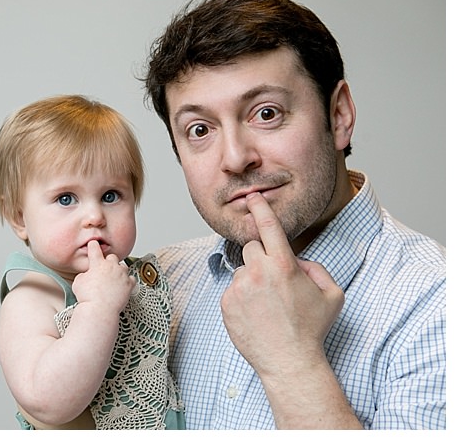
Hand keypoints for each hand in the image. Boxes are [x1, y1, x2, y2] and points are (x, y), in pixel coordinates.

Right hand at [71, 240, 134, 314]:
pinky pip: (131, 279)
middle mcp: (111, 266)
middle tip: (105, 270)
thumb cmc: (87, 297)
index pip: (95, 249)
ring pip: (123, 266)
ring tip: (114, 278)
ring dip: (119, 270)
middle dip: (109, 262)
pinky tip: (123, 285)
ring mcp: (122, 275)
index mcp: (98, 264)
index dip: (93, 245)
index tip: (93, 243)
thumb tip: (88, 275)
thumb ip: (84, 275)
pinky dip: (128, 281)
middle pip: (112, 257)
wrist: (99, 309)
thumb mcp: (78, 282)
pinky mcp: (129, 284)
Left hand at [220, 192, 344, 378]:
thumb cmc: (311, 328)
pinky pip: (232, 290)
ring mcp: (239, 288)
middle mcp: (258, 272)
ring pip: (242, 270)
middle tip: (274, 281)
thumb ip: (315, 268)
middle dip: (262, 258)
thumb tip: (296, 259)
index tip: (252, 197)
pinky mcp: (226, 303)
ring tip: (267, 305)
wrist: (289, 361)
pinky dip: (242, 297)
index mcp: (283, 265)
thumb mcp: (331, 294)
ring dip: (252, 280)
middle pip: (252, 248)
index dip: (260, 208)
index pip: (268, 226)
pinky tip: (256, 315)